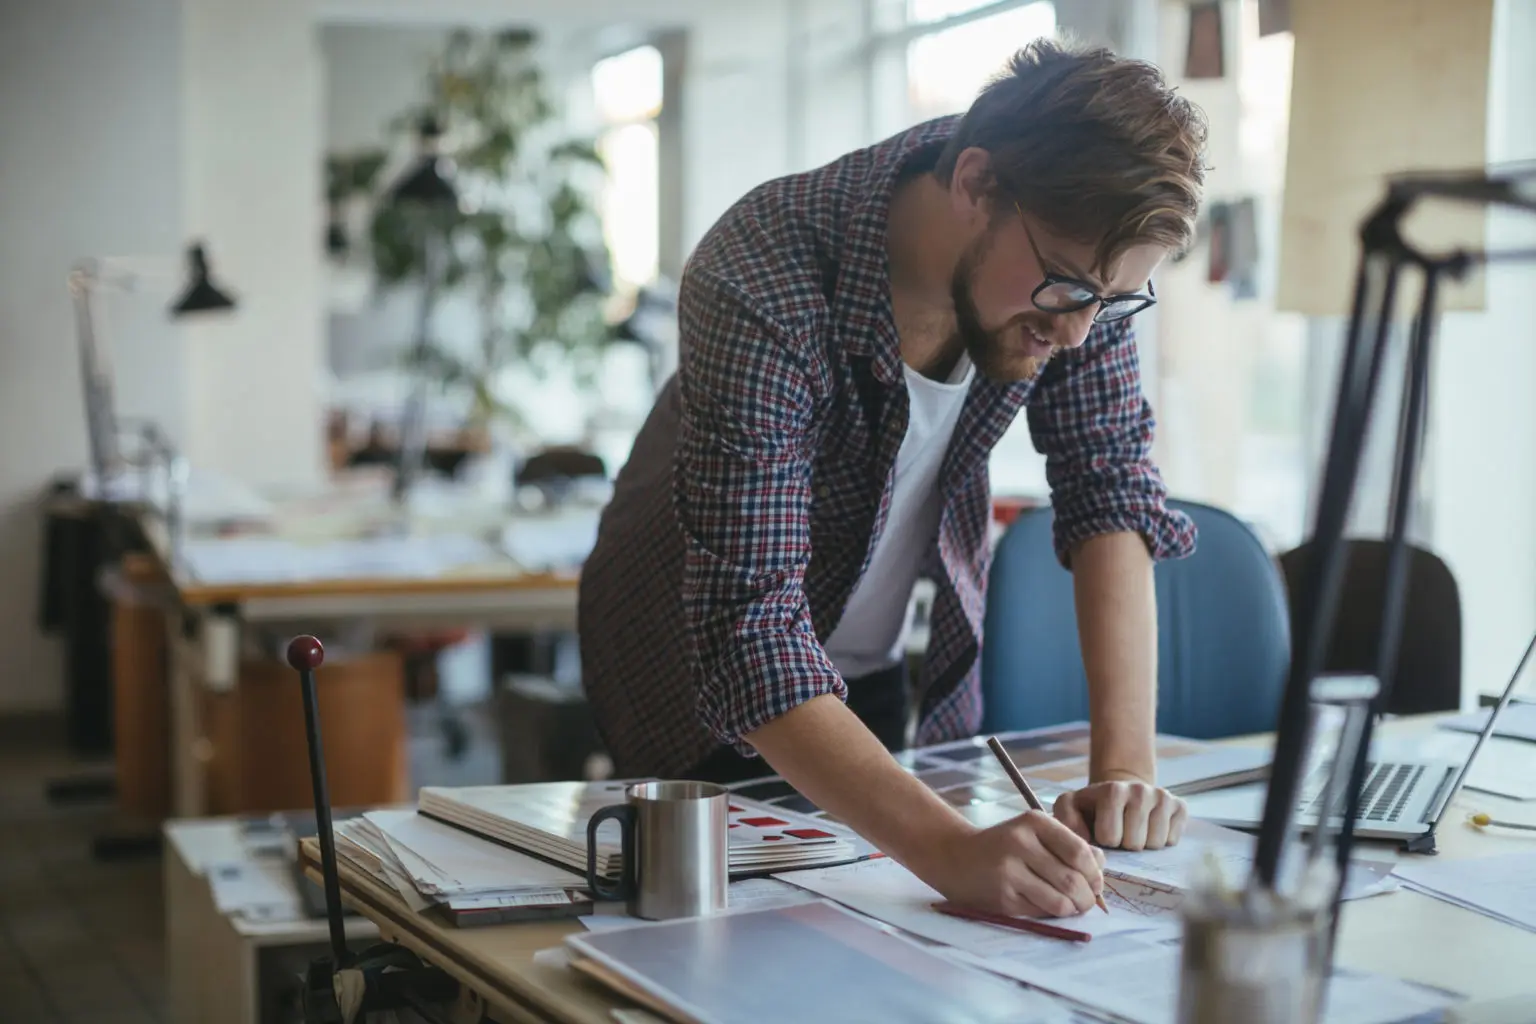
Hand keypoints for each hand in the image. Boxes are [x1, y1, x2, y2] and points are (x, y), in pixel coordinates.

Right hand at [916, 810, 1106, 918]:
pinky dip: (1051, 915)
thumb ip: (1069, 844)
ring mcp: (1009, 871)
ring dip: (1073, 910)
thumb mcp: (1034, 833)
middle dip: (1087, 897)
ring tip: (1072, 907)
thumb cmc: (1004, 845)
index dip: (1095, 873)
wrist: (955, 856)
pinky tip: (1047, 907)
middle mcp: (1020, 843)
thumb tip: (1101, 866)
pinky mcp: (1002, 897)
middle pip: (1072, 879)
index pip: (1079, 851)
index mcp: (1033, 822)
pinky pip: (1040, 912)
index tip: (1096, 883)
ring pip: (1059, 901)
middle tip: (1087, 902)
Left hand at [1053, 778, 1186, 850]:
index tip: (1102, 832)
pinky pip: (1173, 839)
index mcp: (1112, 790)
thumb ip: (1066, 821)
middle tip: (1120, 834)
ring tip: (1133, 831)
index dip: (1105, 841)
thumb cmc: (1093, 808)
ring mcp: (1162, 796)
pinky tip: (1150, 828)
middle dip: (1125, 845)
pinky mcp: (1180, 806)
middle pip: (1135, 843)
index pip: (1110, 837)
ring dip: (1143, 845)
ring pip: (1156, 843)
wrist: (1121, 793)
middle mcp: (1140, 790)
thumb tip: (1085, 843)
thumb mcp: (1071, 808)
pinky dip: (1162, 840)